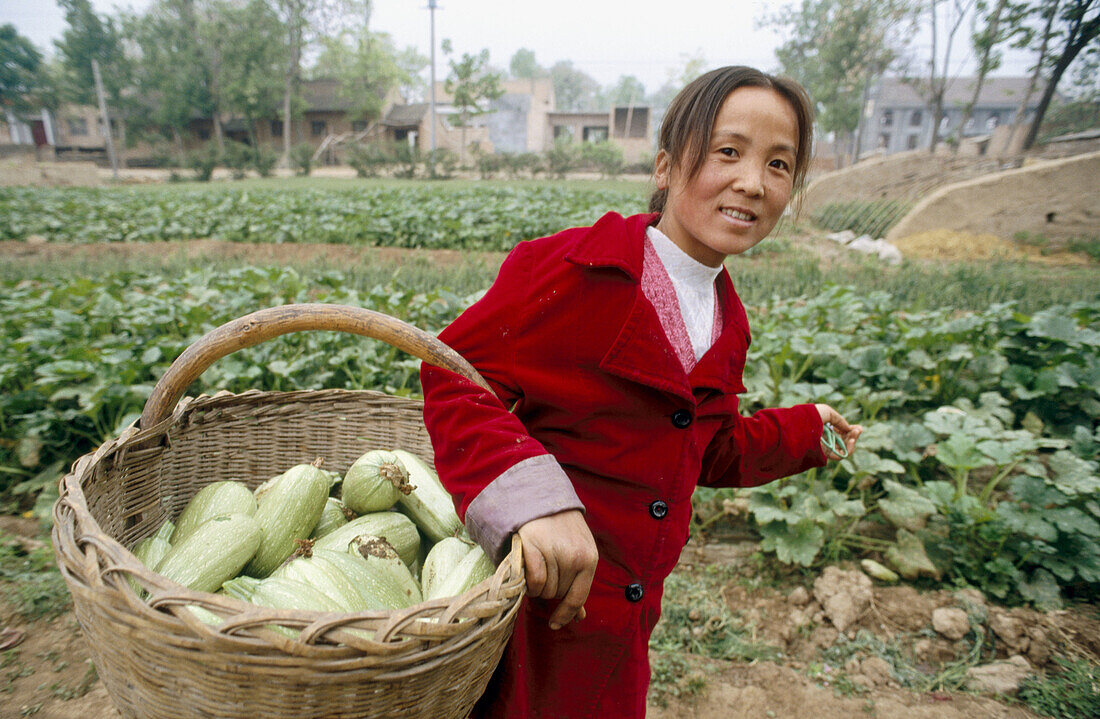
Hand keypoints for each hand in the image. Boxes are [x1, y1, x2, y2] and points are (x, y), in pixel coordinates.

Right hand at [516, 509, 597, 629]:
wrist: (543, 501)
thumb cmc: (563, 532)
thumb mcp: (579, 554)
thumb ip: (578, 584)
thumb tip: (579, 616)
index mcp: (589, 559)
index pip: (578, 597)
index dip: (565, 614)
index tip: (555, 624)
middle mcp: (574, 557)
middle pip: (557, 594)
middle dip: (551, 589)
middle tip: (547, 570)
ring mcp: (554, 551)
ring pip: (544, 590)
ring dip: (538, 585)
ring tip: (539, 564)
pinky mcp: (533, 547)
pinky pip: (532, 580)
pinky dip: (528, 582)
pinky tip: (528, 570)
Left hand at [815, 404, 862, 459]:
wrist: (800, 424)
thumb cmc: (811, 415)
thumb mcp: (828, 412)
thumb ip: (840, 420)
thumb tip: (849, 429)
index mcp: (823, 427)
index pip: (839, 432)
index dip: (849, 430)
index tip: (858, 427)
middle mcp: (824, 438)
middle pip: (843, 440)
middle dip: (853, 435)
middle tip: (858, 430)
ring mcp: (824, 446)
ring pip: (843, 448)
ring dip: (853, 442)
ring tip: (855, 434)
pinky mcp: (823, 454)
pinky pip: (839, 456)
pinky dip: (848, 450)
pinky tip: (852, 441)